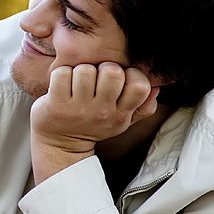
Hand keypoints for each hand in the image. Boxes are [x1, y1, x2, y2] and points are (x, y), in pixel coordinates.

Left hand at [29, 63, 158, 181]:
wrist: (60, 145)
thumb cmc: (92, 125)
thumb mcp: (120, 121)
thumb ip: (142, 106)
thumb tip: (157, 88)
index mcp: (121, 114)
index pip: (140, 86)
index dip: (131, 75)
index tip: (120, 80)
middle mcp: (102, 112)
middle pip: (113, 72)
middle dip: (103, 69)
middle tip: (95, 80)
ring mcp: (78, 109)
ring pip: (86, 70)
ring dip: (79, 72)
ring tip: (77, 85)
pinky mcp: (56, 104)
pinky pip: (62, 74)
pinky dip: (60, 75)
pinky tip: (61, 86)